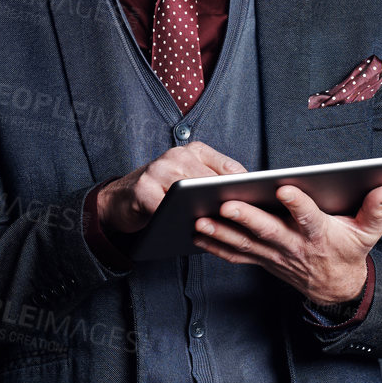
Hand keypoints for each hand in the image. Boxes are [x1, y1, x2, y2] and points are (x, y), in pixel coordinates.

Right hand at [97, 141, 245, 235]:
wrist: (120, 200)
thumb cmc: (165, 194)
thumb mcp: (192, 182)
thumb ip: (216, 185)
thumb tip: (252, 204)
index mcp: (196, 151)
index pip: (230, 167)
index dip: (245, 188)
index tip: (260, 205)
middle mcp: (178, 155)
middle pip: (211, 180)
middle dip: (226, 200)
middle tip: (244, 220)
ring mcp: (158, 169)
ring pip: (190, 190)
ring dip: (205, 210)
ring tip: (222, 226)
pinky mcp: (143, 188)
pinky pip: (166, 206)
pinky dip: (179, 220)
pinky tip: (192, 231)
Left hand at [192, 184, 381, 305]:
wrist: (336, 287)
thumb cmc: (349, 251)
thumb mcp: (369, 232)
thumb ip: (375, 209)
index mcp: (320, 234)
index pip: (309, 217)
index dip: (298, 204)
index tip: (285, 188)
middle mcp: (295, 246)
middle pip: (269, 231)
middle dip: (247, 218)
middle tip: (227, 203)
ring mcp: (276, 256)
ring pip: (246, 244)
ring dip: (222, 232)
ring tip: (200, 219)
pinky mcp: (264, 261)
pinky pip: (237, 255)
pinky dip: (216, 246)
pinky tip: (198, 234)